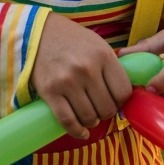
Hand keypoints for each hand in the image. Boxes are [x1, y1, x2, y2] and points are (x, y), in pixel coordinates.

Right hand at [31, 13, 132, 138]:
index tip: (115, 100)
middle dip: (106, 113)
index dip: (122, 101)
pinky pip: (68, 121)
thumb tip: (125, 94)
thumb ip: (111, 67)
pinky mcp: (50, 92)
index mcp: (103, 56)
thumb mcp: (98, 45)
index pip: (124, 92)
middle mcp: (87, 69)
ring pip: (89, 117)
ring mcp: (67, 82)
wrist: (37, 32)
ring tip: (90, 116)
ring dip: (92, 121)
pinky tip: (82, 132)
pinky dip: (77, 131)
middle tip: (100, 108)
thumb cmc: (71, 40)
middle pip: (107, 108)